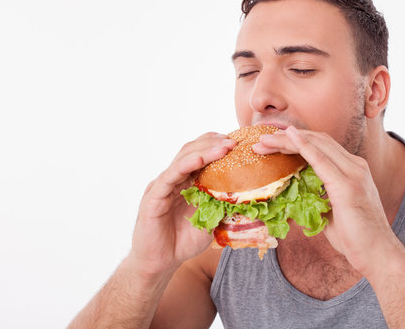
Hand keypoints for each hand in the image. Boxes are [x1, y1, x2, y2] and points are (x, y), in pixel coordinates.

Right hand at [128, 132, 235, 276]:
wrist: (160, 263)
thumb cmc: (182, 242)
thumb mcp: (210, 222)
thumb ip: (224, 208)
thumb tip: (250, 200)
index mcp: (185, 182)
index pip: (201, 156)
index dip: (218, 147)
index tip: (239, 143)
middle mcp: (173, 179)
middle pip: (192, 151)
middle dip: (213, 143)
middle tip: (234, 141)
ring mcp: (162, 185)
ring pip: (182, 159)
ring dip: (204, 151)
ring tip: (223, 146)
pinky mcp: (153, 196)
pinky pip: (170, 176)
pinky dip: (185, 165)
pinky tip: (199, 159)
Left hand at [252, 126, 396, 274]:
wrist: (378, 255)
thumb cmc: (356, 239)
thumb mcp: (332, 214)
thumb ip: (318, 202)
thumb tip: (296, 203)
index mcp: (352, 171)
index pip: (321, 147)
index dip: (296, 142)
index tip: (273, 145)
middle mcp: (355, 166)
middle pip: (317, 141)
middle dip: (287, 138)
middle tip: (261, 141)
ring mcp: (353, 173)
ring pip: (316, 145)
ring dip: (287, 141)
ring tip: (264, 140)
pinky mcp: (346, 185)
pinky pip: (320, 159)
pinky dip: (303, 145)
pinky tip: (289, 137)